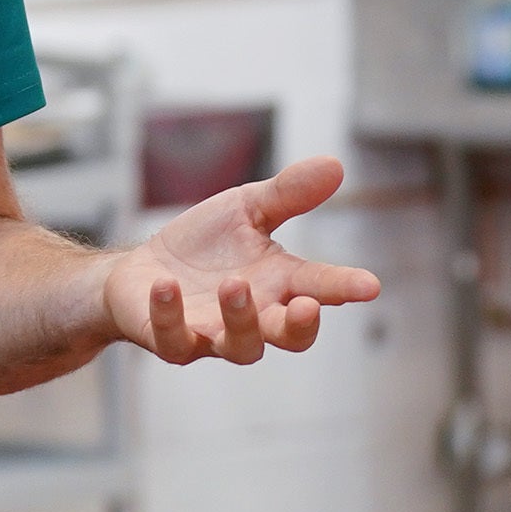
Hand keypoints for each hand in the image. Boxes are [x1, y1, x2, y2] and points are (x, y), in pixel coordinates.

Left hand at [103, 155, 380, 364]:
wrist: (141, 271)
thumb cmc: (204, 246)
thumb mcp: (246, 209)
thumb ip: (287, 194)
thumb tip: (335, 165)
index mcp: (279, 284)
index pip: (320, 288)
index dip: (344, 288)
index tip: (369, 285)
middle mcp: (254, 317)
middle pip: (289, 336)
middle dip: (299, 325)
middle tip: (305, 306)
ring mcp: (213, 334)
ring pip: (239, 346)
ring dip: (240, 318)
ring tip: (235, 285)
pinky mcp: (171, 341)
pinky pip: (174, 339)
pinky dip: (170, 314)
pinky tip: (166, 286)